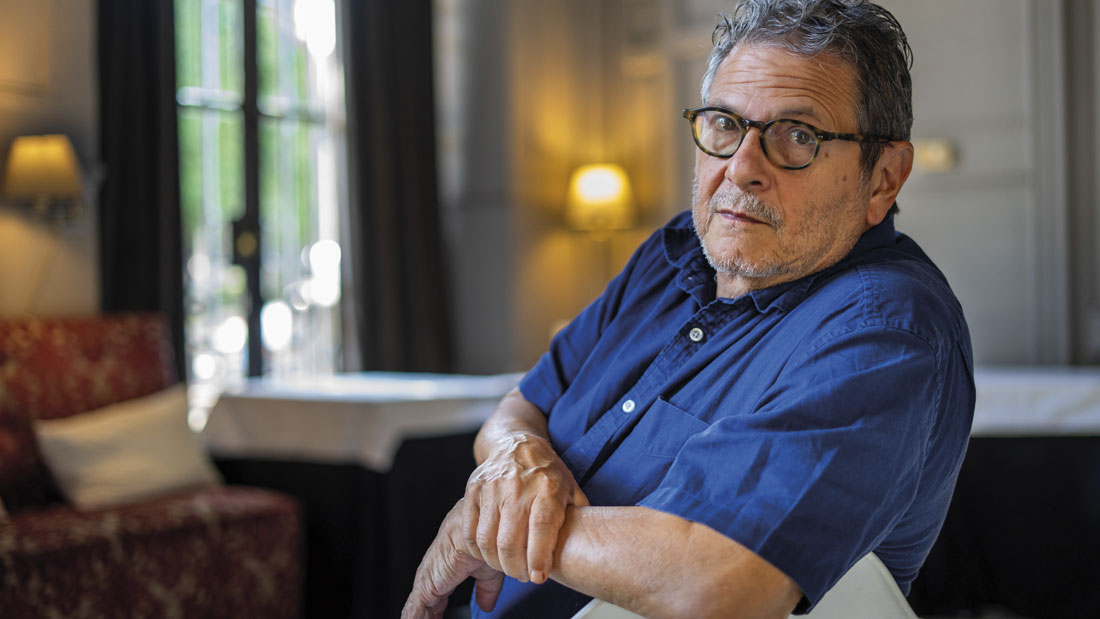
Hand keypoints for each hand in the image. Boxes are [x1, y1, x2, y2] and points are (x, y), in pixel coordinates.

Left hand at [402, 501, 505, 618]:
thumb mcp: (489, 572)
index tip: (437, 618)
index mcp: (448, 568)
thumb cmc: (486, 541)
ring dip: (421, 618)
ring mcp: (427, 580)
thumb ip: (486, 590)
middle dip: (428, 616)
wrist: (479, 532)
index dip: (437, 610)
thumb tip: (487, 605)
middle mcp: (435, 573)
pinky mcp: (424, 586)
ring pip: (418, 609)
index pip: (439, 596)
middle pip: (427, 604)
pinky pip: (414, 611)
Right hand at [462, 431, 588, 584]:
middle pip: (509, 541)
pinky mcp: (474, 490)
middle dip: (515, 568)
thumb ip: (579, 517)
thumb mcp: (570, 489)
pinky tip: (490, 553)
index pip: (542, 527)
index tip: (538, 577)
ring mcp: (492, 488)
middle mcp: (518, 487)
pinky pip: (470, 531)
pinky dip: (478, 550)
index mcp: (548, 487)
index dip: (539, 557)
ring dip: (497, 562)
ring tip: (508, 565)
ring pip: (487, 540)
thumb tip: (591, 546)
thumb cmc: (547, 473)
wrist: (516, 445)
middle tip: (523, 575)